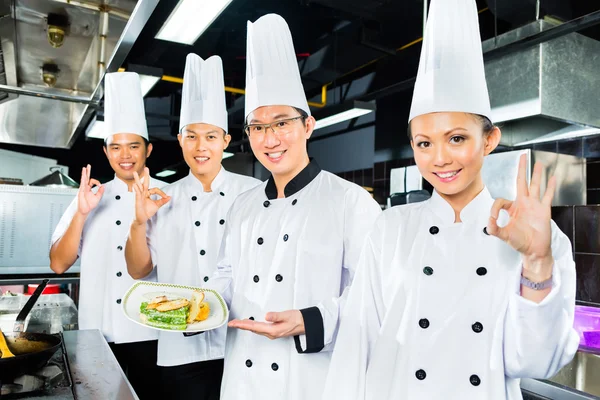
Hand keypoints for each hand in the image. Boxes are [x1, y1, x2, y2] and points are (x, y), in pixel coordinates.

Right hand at [77, 164, 103, 215]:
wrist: (85, 210)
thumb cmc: (89, 205)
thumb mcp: (98, 197)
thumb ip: (100, 191)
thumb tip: (103, 186)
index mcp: (88, 189)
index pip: (92, 181)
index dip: (97, 182)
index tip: (100, 185)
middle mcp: (85, 188)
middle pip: (86, 178)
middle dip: (87, 171)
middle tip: (88, 166)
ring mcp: (82, 189)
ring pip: (83, 179)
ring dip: (84, 173)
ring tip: (84, 168)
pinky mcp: (81, 191)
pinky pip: (82, 184)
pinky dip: (83, 180)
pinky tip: (83, 176)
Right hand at [132, 167, 170, 224]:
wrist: (142, 219)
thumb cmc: (148, 211)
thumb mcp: (157, 205)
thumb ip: (163, 201)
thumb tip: (170, 197)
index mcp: (147, 194)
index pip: (155, 189)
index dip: (161, 192)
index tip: (166, 197)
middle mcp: (143, 193)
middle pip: (145, 183)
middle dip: (146, 176)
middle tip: (146, 168)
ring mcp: (139, 196)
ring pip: (138, 186)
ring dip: (137, 179)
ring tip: (135, 172)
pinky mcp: (137, 200)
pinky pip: (137, 194)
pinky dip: (136, 189)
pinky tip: (135, 185)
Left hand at [228, 310, 304, 339]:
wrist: (306, 324)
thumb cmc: (298, 319)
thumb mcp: (287, 315)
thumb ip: (276, 316)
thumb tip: (267, 316)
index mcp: (273, 330)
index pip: (254, 327)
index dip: (242, 325)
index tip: (234, 323)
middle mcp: (271, 333)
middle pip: (253, 329)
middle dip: (241, 326)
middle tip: (232, 323)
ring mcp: (273, 333)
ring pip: (256, 330)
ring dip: (246, 326)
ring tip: (238, 323)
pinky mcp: (274, 331)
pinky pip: (260, 329)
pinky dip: (253, 326)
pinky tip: (251, 324)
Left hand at [486, 154, 554, 277]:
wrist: (534, 250)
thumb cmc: (519, 242)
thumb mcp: (503, 235)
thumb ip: (494, 229)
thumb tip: (488, 223)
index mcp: (512, 208)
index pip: (501, 200)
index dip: (495, 208)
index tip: (494, 218)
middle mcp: (523, 204)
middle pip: (521, 182)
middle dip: (521, 169)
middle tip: (523, 156)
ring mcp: (534, 205)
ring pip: (535, 185)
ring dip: (537, 174)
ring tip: (538, 163)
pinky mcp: (544, 210)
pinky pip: (548, 195)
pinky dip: (551, 187)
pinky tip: (552, 177)